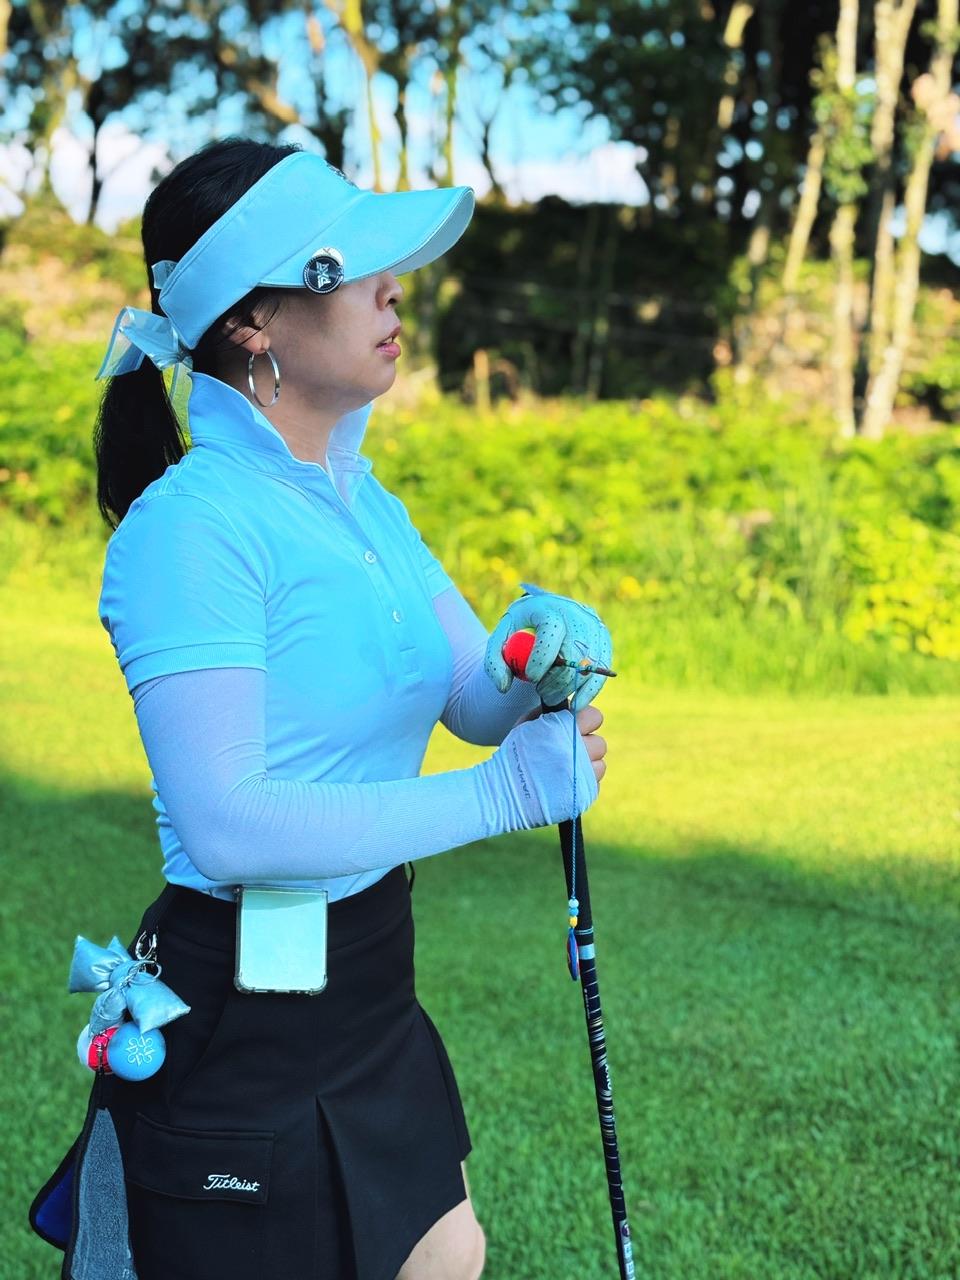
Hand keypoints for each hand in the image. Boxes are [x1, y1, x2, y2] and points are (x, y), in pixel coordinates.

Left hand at [484, 582, 612, 712]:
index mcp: (549, 609)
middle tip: (540, 693)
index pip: (551, 633)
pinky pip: (601, 672)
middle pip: (572, 655)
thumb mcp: (500, 639)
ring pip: (588, 667)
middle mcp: (577, 615)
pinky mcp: (604, 642)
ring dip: (568, 688)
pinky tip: (575, 704)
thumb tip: (504, 687)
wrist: (544, 614)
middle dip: (555, 681)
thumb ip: (494, 663)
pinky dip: (589, 692)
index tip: (531, 678)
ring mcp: (594, 628)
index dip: (541, 660)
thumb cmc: (519, 629)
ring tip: (549, 695)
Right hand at [518, 703, 606, 786]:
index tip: (576, 727)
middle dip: (586, 746)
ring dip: (586, 766)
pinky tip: (565, 783)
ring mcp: (582, 774)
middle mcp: (578, 750)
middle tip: (569, 751)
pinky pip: (594, 785)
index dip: (586, 721)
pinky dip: (582, 784)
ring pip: (599, 766)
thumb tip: (565, 706)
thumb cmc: (513, 755)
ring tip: (566, 769)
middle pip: (600, 744)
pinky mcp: (583, 794)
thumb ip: (549, 713)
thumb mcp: (526, 725)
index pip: (595, 717)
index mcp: (565, 728)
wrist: (505, 792)